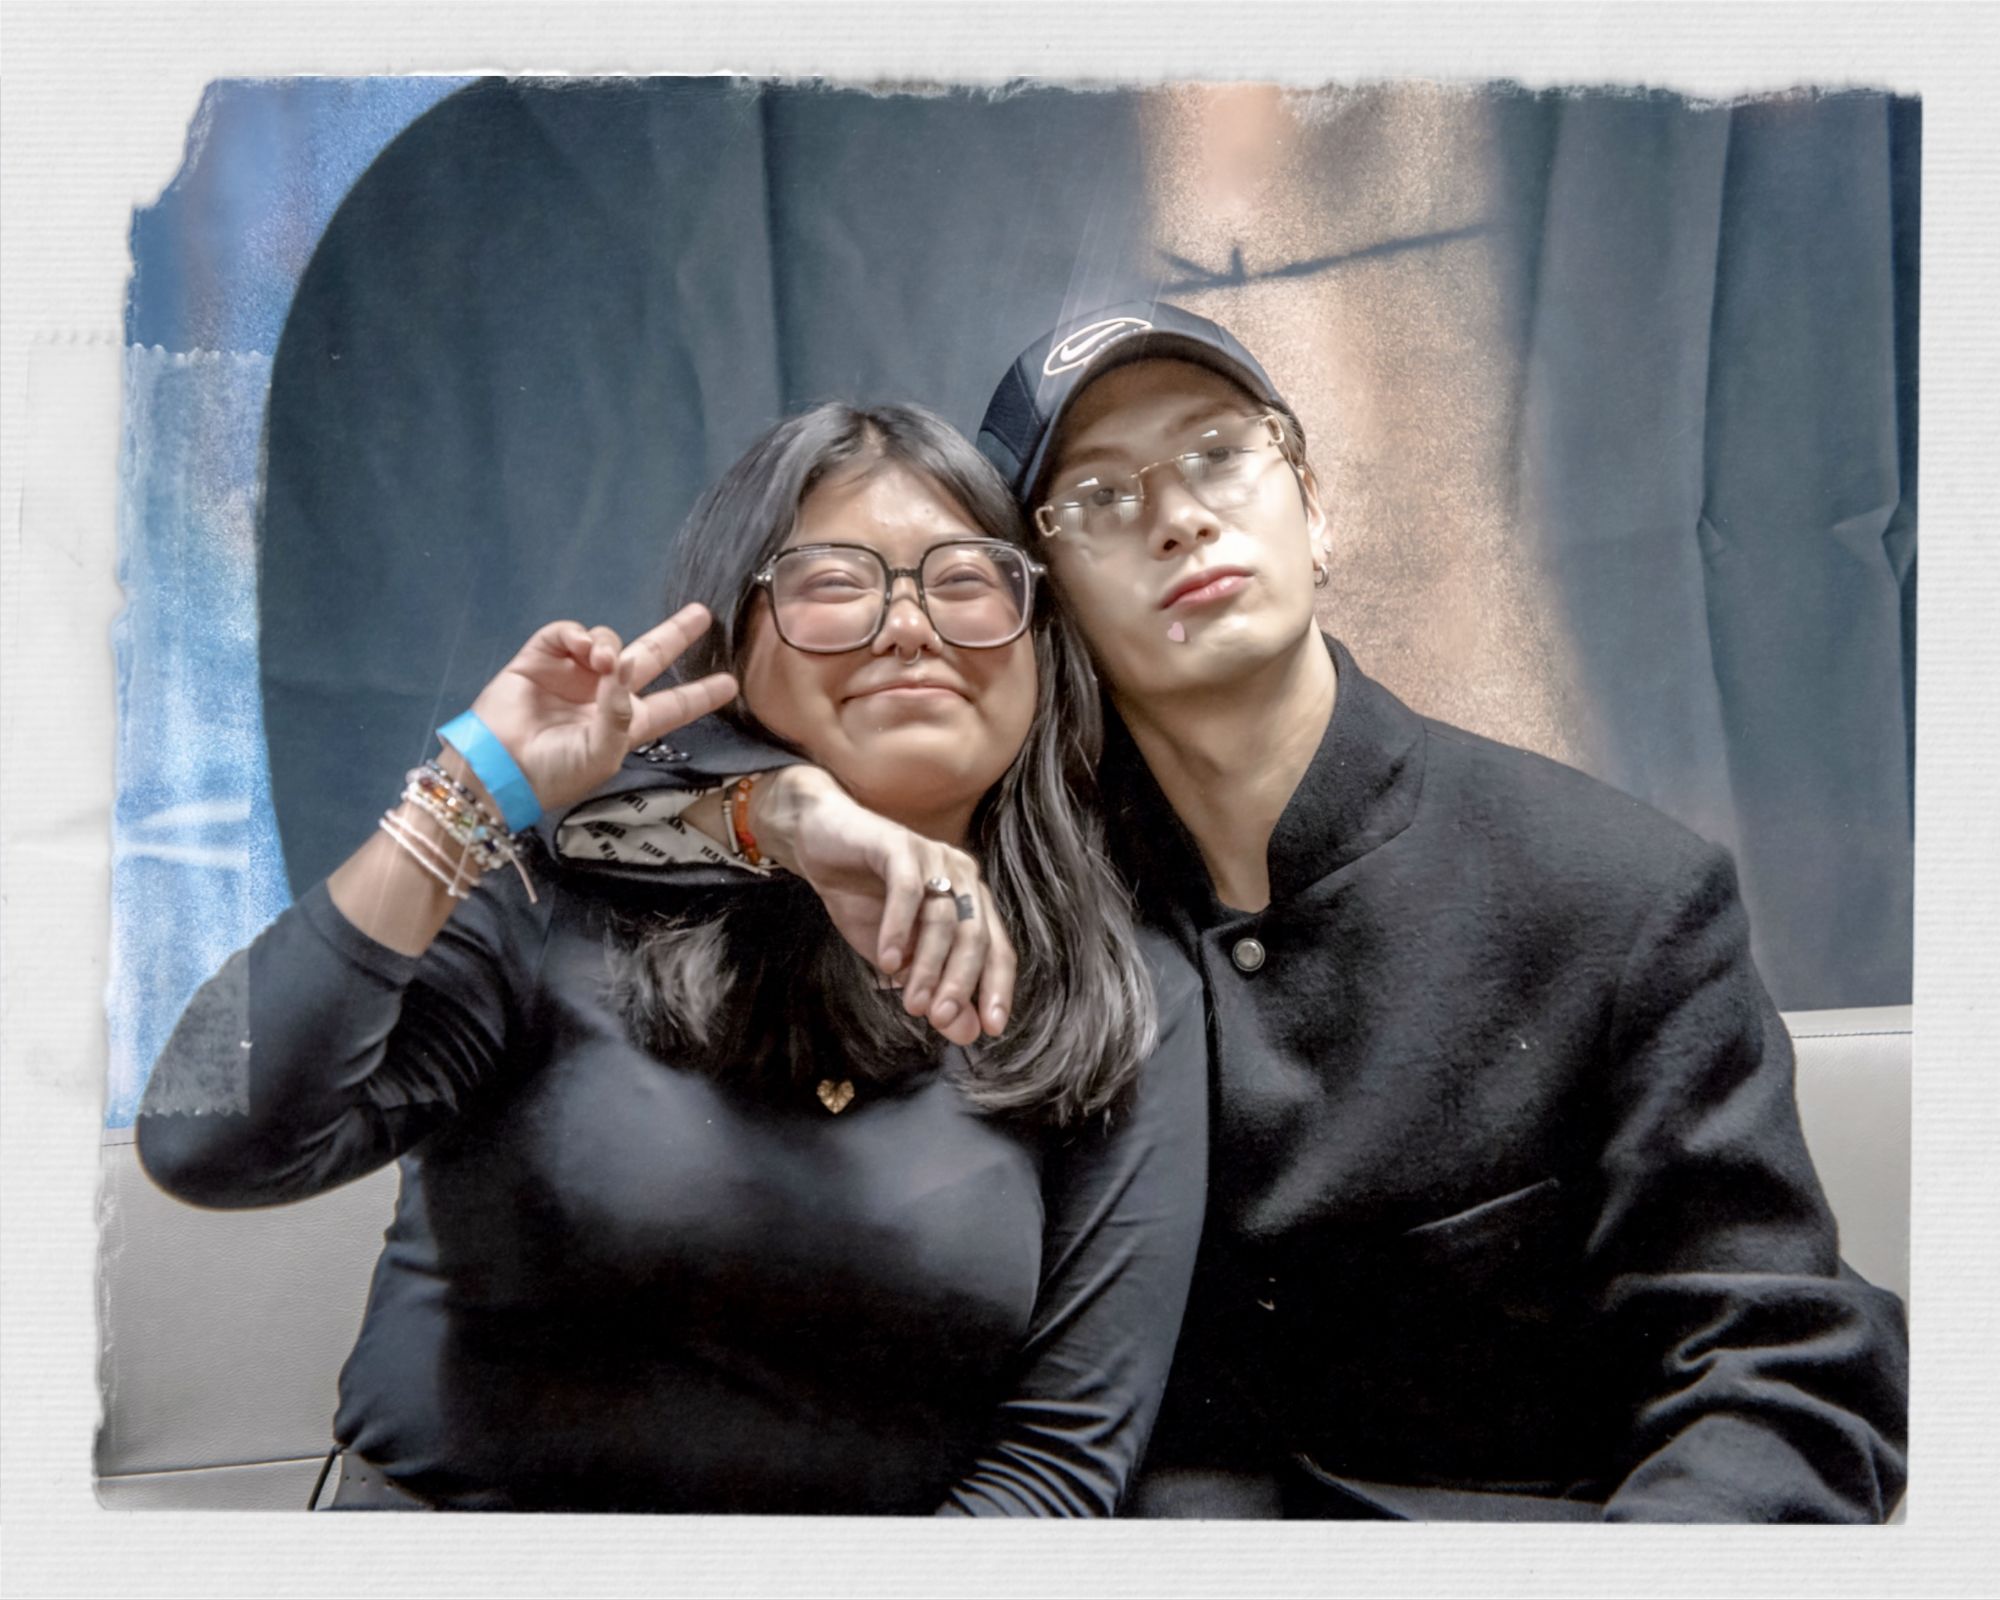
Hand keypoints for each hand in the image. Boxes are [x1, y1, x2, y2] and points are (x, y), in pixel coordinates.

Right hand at [464, 605, 737, 818]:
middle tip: (701, 614)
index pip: (673, 705)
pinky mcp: (540, 659)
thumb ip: (619, 714)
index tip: (730, 683)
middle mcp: (604, 694)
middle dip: (674, 634)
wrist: (499, 768)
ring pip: (607, 640)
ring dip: (609, 643)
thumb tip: (625, 666)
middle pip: (648, 657)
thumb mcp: (600, 754)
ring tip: (600, 661)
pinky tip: (581, 648)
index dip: (700, 694)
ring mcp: (573, 674)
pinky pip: (567, 634)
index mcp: (626, 723)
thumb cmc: (556, 773)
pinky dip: (577, 635)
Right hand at [754, 768, 1016, 1048]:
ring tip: (912, 1003)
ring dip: (928, 966)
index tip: (991, 1028)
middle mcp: (961, 877)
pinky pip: (907, 890)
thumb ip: (932, 990)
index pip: (997, 949)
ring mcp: (933, 856)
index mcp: (970, 902)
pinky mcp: (900, 843)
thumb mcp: (897, 958)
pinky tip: (887, 962)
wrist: (818, 843)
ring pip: (943, 918)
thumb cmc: (862, 899)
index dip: (996, 988)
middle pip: (975, 936)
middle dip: (960, 983)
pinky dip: (899, 929)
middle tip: (940, 1019)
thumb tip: (967, 1032)